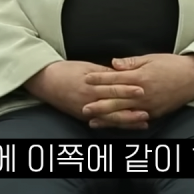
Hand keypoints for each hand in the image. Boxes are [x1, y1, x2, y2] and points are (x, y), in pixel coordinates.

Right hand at [24, 60, 150, 129]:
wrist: (46, 81)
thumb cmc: (66, 71)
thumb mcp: (86, 67)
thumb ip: (104, 72)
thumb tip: (122, 73)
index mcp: (91, 85)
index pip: (112, 87)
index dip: (127, 89)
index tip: (142, 89)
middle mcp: (89, 100)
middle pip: (114, 105)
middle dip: (131, 109)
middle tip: (148, 111)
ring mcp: (86, 111)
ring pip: (110, 117)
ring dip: (127, 120)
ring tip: (143, 121)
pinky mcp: (83, 117)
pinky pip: (102, 122)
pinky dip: (115, 125)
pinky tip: (126, 126)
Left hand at [82, 54, 193, 125]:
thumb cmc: (173, 65)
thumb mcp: (151, 58)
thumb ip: (131, 63)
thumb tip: (113, 63)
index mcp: (140, 77)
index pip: (114, 78)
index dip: (99, 78)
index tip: (85, 79)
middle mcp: (143, 93)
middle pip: (116, 99)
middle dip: (98, 104)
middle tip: (82, 107)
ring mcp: (149, 105)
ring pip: (123, 114)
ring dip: (107, 118)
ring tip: (92, 121)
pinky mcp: (155, 113)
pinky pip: (136, 120)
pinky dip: (123, 123)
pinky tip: (114, 125)